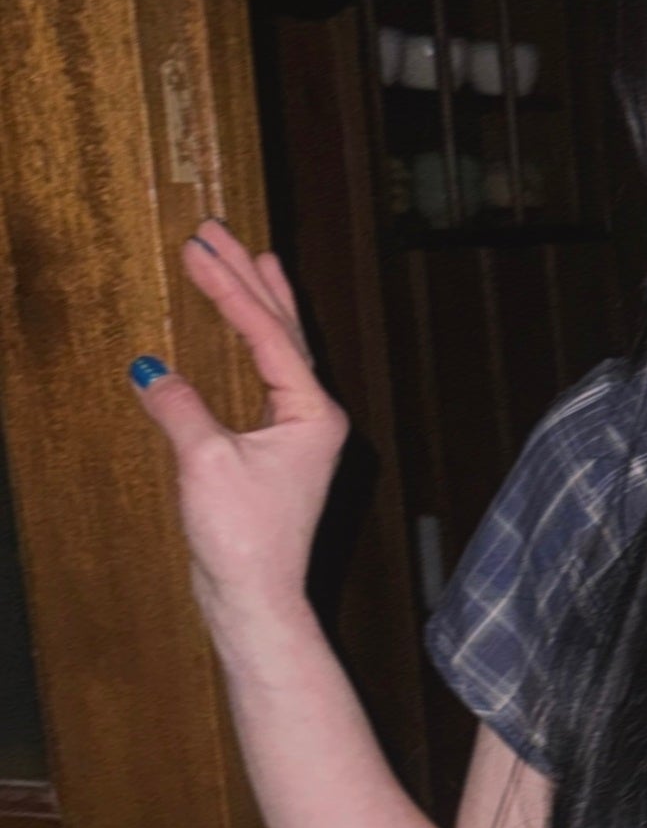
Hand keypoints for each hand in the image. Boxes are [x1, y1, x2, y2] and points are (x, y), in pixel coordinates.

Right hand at [131, 220, 347, 632]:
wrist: (256, 597)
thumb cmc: (242, 537)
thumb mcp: (205, 463)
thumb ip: (180, 408)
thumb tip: (150, 368)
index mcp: (312, 413)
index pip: (269, 334)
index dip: (230, 288)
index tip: (198, 246)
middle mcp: (315, 417)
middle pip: (282, 332)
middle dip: (250, 279)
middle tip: (220, 231)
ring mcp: (300, 434)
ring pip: (280, 351)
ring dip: (261, 304)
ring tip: (251, 258)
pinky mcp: (279, 450)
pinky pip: (267, 377)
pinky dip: (254, 343)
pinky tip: (242, 329)